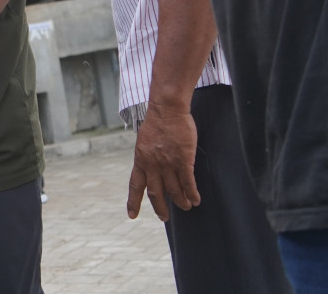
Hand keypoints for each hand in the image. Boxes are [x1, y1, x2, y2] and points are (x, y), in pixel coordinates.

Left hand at [127, 102, 199, 221]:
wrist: (166, 109)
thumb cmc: (157, 122)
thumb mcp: (144, 142)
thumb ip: (146, 157)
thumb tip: (150, 168)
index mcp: (140, 160)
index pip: (135, 186)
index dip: (133, 202)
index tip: (132, 215)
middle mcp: (152, 165)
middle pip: (155, 194)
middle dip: (160, 208)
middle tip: (164, 218)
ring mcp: (168, 163)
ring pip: (174, 190)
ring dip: (180, 201)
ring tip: (186, 206)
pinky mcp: (183, 160)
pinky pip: (188, 183)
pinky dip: (192, 193)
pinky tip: (196, 200)